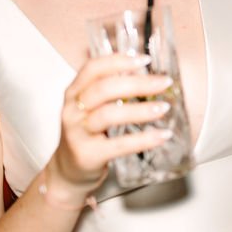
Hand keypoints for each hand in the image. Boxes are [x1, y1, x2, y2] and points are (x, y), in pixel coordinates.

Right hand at [48, 53, 171, 198]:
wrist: (68, 171)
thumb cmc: (87, 134)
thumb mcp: (91, 107)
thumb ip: (111, 90)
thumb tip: (148, 74)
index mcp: (74, 92)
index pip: (93, 68)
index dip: (119, 61)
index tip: (145, 60)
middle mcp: (72, 109)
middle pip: (104, 89)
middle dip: (137, 83)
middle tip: (163, 82)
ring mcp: (77, 133)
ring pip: (109, 114)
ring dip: (141, 110)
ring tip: (163, 108)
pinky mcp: (87, 154)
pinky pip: (119, 145)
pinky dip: (144, 139)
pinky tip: (162, 135)